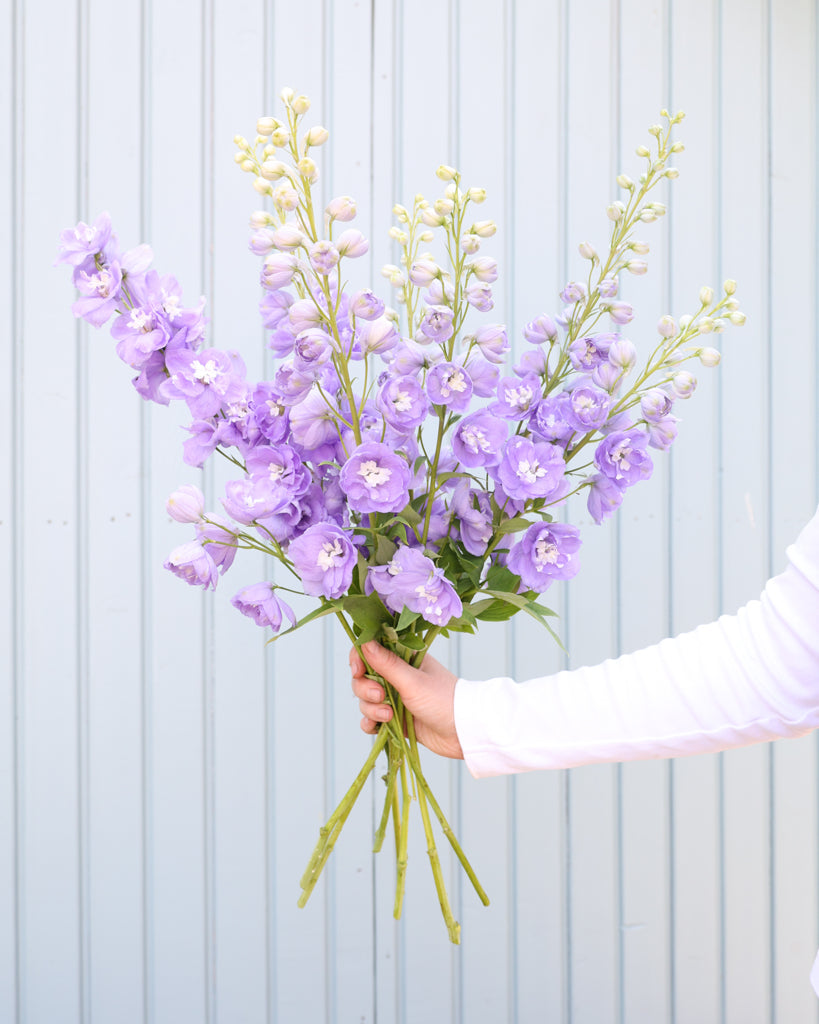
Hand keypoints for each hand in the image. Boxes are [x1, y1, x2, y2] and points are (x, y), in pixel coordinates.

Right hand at [350, 640, 463, 760]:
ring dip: (371, 709)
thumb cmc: (443, 700)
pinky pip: (371, 719)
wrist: (462, 732)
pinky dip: (370, 723)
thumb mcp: (413, 681)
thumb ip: (387, 663)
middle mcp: (396, 676)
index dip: (359, 659)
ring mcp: (395, 697)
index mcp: (403, 658)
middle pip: (363, 677)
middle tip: (381, 696)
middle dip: (366, 689)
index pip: (370, 651)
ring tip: (389, 716)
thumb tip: (365, 642)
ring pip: (366, 700)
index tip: (358, 671)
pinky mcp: (395, 718)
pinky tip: (378, 727)